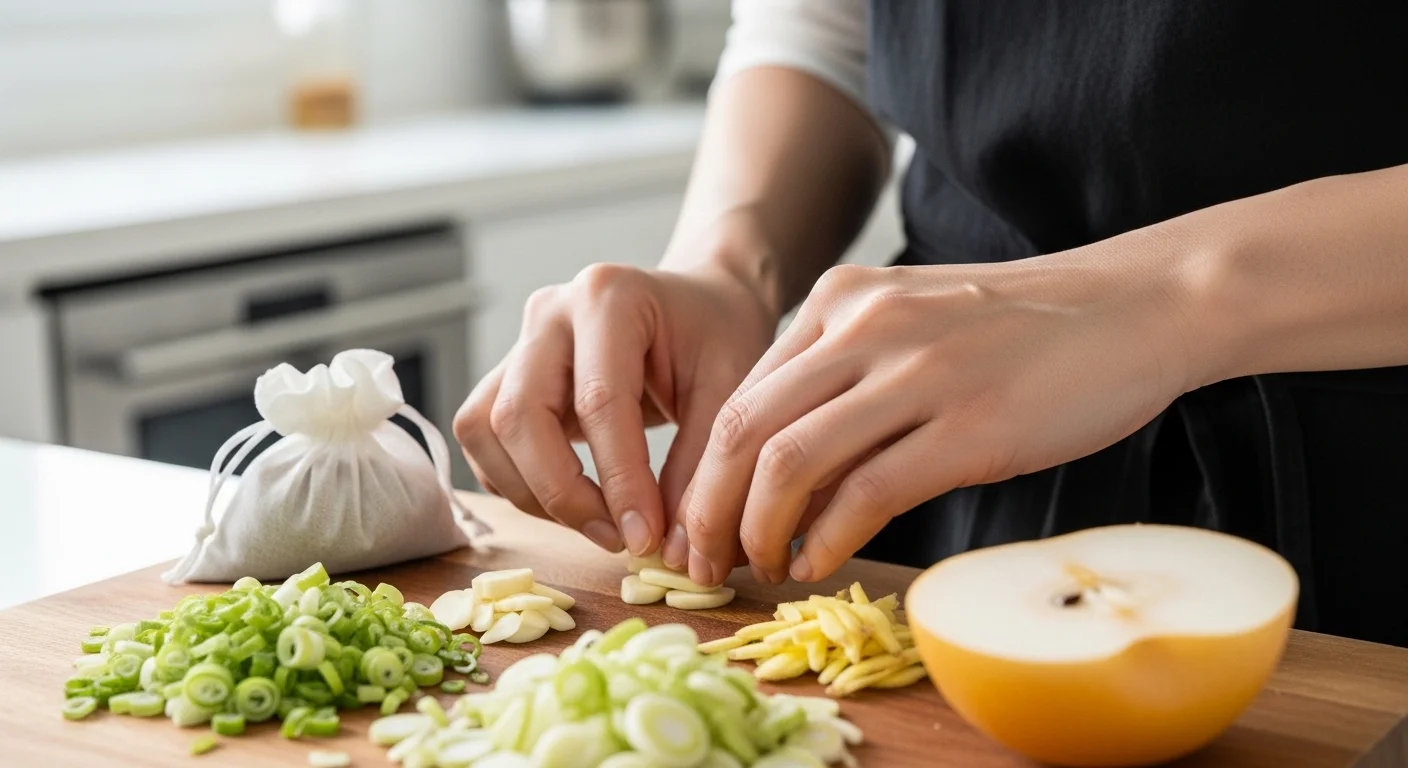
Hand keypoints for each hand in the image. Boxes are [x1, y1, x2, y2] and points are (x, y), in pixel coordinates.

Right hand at [453, 261, 776, 556]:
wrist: (698, 304)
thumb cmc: (716, 337)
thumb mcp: (729, 387)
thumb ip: (699, 464)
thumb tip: (673, 548)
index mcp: (609, 297)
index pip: (598, 402)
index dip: (619, 481)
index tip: (646, 538)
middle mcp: (550, 313)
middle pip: (519, 415)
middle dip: (563, 493)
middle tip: (618, 538)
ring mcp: (519, 342)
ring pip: (486, 429)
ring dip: (532, 493)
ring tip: (599, 523)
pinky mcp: (505, 376)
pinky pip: (484, 439)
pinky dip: (518, 482)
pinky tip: (575, 501)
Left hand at [672, 234, 1199, 585]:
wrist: (1137, 306)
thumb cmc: (1024, 329)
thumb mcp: (914, 323)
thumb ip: (844, 378)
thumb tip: (782, 476)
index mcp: (841, 300)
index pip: (741, 394)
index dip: (707, 471)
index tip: (700, 524)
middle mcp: (864, 326)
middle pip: (743, 430)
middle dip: (709, 509)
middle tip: (702, 561)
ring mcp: (917, 372)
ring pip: (790, 463)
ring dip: (758, 530)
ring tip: (760, 566)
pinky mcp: (969, 424)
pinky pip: (867, 493)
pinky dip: (827, 539)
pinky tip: (818, 563)